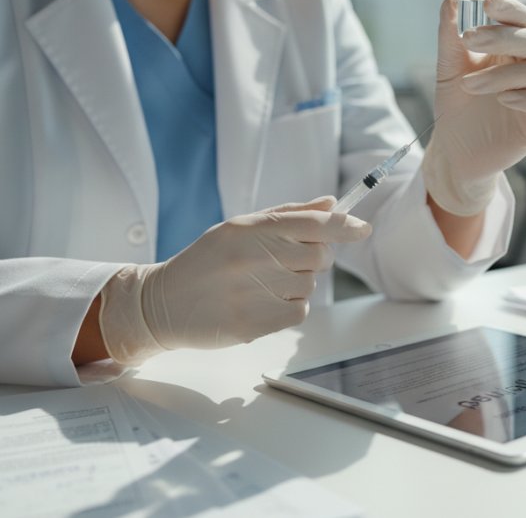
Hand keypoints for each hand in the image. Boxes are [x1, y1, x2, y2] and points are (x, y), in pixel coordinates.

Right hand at [98, 197, 371, 364]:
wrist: (162, 302)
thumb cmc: (206, 262)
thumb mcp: (239, 228)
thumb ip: (288, 214)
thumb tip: (332, 203)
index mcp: (250, 229)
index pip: (311, 223)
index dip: (344, 225)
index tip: (362, 228)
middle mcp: (252, 257)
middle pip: (319, 256)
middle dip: (315, 259)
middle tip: (291, 262)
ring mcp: (252, 292)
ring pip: (309, 286)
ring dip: (297, 285)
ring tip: (263, 284)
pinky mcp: (251, 323)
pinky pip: (297, 312)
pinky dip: (288, 308)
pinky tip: (261, 303)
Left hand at [422, 0, 525, 215]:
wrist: (455, 151)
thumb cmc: (456, 107)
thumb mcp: (447, 69)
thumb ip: (449, 37)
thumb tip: (451, 0)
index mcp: (508, 50)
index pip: (521, 20)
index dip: (509, 8)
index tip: (486, 3)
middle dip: (500, 36)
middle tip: (468, 40)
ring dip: (501, 74)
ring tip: (468, 85)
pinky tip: (504, 99)